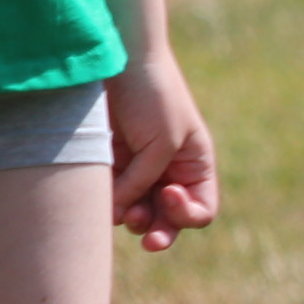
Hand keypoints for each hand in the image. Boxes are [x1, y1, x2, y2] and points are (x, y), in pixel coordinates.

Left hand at [105, 46, 216, 250]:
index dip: (187, 212)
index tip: (168, 191)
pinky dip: (107, 202)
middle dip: (160, 231)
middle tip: (148, 240)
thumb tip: (118, 216)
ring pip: (137, 214)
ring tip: (120, 211)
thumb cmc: (152, 96)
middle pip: (169, 220)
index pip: (201, 209)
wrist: (116, 62)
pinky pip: (110, 197)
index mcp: (194, 165)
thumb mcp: (160, 142)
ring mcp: (137, 171)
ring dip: (131, 218)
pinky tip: (102, 196)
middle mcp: (168, 173)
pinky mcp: (108, 166)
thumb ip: (144, 182)